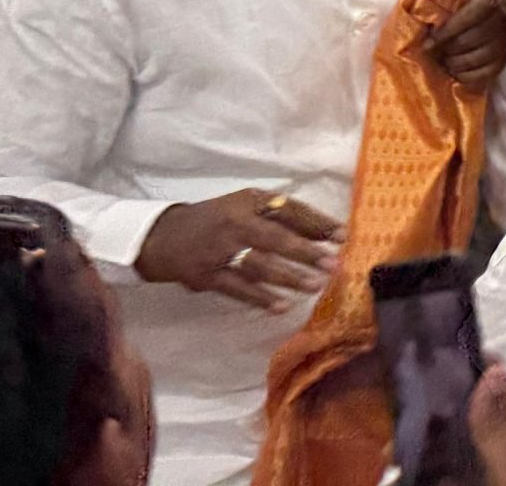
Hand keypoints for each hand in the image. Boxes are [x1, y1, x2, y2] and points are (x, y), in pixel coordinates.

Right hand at [134, 188, 342, 311]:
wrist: (162, 236)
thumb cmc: (217, 220)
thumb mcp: (244, 207)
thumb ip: (280, 217)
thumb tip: (323, 233)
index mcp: (248, 201)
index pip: (289, 209)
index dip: (317, 223)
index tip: (343, 236)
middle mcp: (234, 222)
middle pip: (275, 237)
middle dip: (306, 252)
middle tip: (334, 263)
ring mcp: (219, 250)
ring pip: (258, 265)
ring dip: (289, 277)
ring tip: (315, 286)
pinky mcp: (206, 276)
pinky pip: (238, 288)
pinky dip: (260, 298)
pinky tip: (281, 305)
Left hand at [426, 0, 505, 90]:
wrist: (496, 18)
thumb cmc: (470, 6)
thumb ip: (445, 3)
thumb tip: (425, 21)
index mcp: (491, 0)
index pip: (466, 18)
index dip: (445, 32)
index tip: (428, 43)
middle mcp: (502, 22)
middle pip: (466, 41)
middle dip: (445, 49)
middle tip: (434, 51)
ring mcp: (504, 45)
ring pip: (471, 61)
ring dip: (452, 62)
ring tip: (443, 59)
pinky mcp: (501, 64)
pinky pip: (478, 76)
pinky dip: (462, 75)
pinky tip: (454, 70)